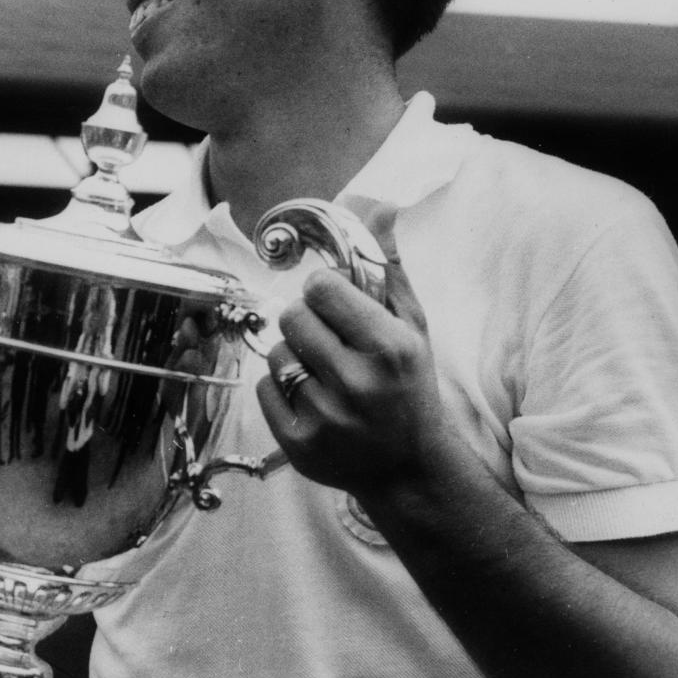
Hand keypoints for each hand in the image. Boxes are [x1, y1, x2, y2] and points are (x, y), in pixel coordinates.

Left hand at [256, 232, 448, 506]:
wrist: (408, 469)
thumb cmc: (410, 389)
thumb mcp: (413, 330)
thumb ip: (389, 270)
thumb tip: (379, 208)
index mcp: (390, 349)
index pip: (322, 288)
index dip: (324, 291)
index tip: (334, 302)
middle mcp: (358, 383)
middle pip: (292, 317)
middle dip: (307, 322)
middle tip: (328, 339)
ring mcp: (326, 417)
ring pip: (276, 353)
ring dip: (294, 356)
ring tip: (323, 373)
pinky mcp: (299, 445)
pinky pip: (264, 388)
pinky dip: (281, 389)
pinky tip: (312, 399)